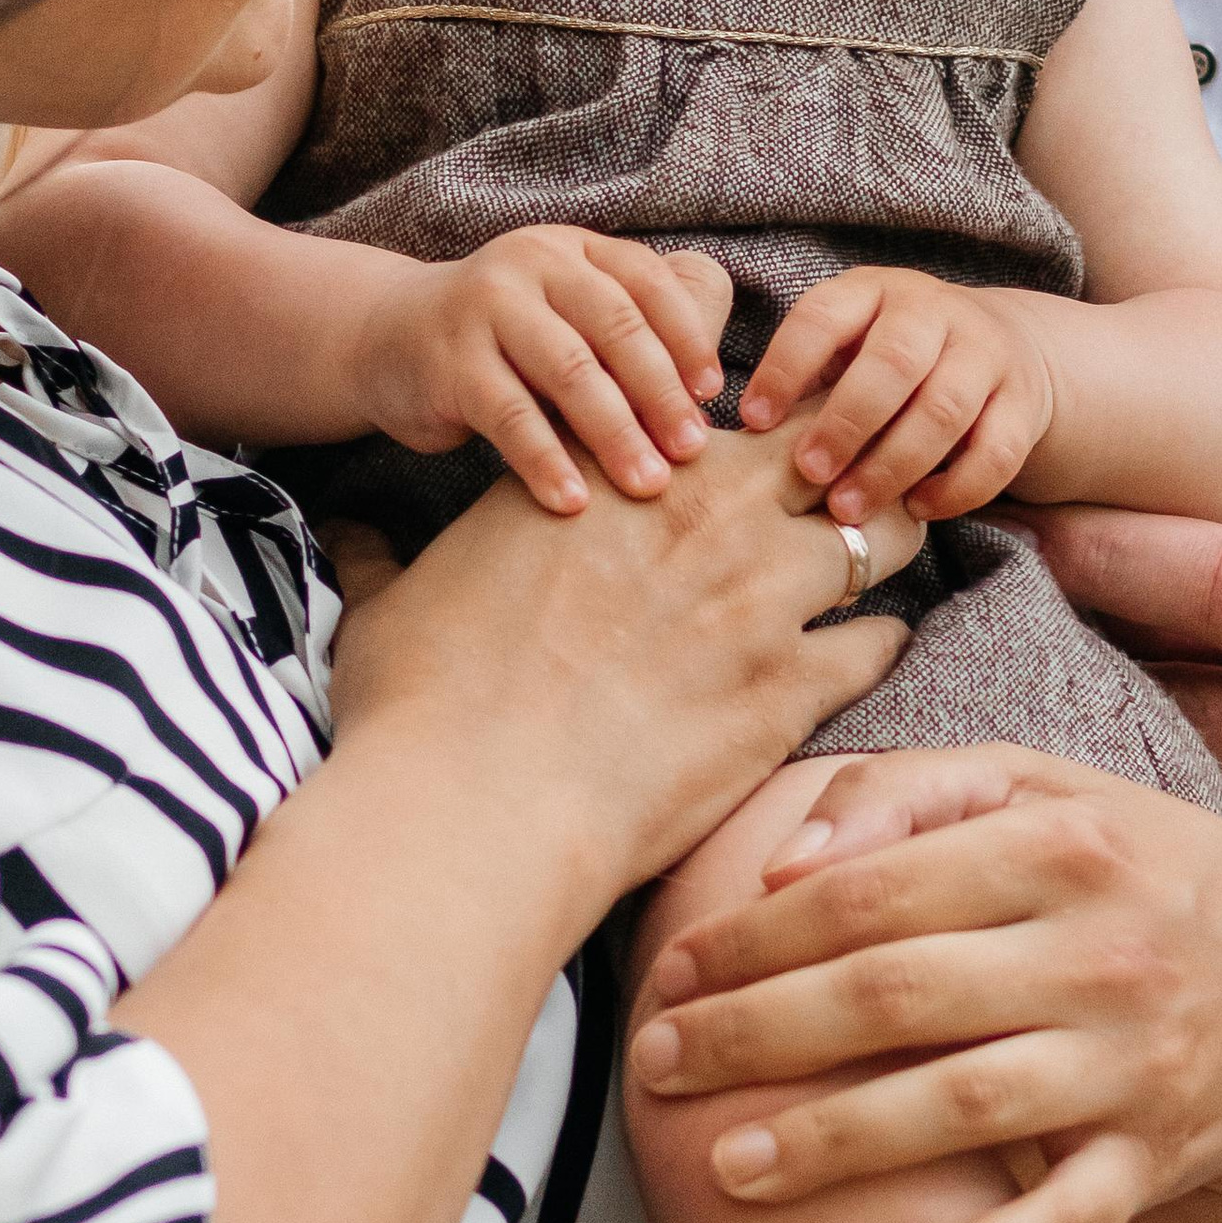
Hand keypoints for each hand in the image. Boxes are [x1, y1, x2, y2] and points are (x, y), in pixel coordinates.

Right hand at [331, 431, 920, 899]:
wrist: (472, 809)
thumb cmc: (423, 705)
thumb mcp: (389, 603)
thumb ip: (382, 554)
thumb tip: (343, 530)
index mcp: (608, 475)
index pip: (713, 413)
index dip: (741, 436)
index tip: (746, 464)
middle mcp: (695, 515)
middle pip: (814, 448)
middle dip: (834, 465)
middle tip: (834, 496)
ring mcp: (755, 598)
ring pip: (871, 534)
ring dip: (874, 546)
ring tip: (868, 568)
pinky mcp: (789, 690)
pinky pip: (878, 643)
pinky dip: (876, 645)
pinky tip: (864, 655)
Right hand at [355, 226, 735, 515]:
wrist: (387, 336)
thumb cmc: (500, 340)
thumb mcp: (558, 316)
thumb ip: (616, 339)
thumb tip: (702, 405)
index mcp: (571, 249)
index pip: (646, 283)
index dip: (686, 338)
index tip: (711, 396)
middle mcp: (530, 264)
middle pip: (614, 326)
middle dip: (659, 393)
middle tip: (690, 452)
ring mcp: (485, 307)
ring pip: (567, 370)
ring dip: (614, 433)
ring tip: (646, 485)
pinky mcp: (449, 360)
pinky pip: (509, 416)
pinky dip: (545, 461)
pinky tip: (571, 502)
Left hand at [625, 743, 1221, 1222]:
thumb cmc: (1122, 864)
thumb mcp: (1034, 790)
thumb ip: (907, 795)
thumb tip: (785, 861)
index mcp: (1052, 845)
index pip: (872, 888)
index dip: (758, 934)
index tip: (672, 970)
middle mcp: (1095, 952)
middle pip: (896, 996)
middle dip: (759, 1036)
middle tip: (656, 1067)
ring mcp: (1131, 1062)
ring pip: (962, 1111)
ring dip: (833, 1145)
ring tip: (725, 1168)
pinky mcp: (1158, 1157)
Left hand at [745, 269, 1055, 524]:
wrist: (1004, 347)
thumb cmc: (889, 359)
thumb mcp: (847, 345)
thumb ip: (805, 377)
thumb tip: (736, 430)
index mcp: (872, 291)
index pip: (823, 317)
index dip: (785, 368)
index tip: (753, 422)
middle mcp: (932, 311)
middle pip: (892, 363)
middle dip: (846, 423)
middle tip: (808, 473)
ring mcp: (985, 353)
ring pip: (943, 410)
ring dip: (893, 465)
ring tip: (850, 508)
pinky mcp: (1023, 402)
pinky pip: (997, 451)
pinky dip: (957, 489)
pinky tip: (917, 511)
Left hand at [1030, 508, 1221, 1032]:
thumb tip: (1105, 565)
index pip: (1217, 586)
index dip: (1104, 557)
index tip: (1021, 541)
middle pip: (1185, 716)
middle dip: (1094, 690)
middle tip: (1007, 672)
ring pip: (1201, 835)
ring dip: (1128, 806)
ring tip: (1062, 780)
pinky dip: (1201, 899)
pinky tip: (1153, 878)